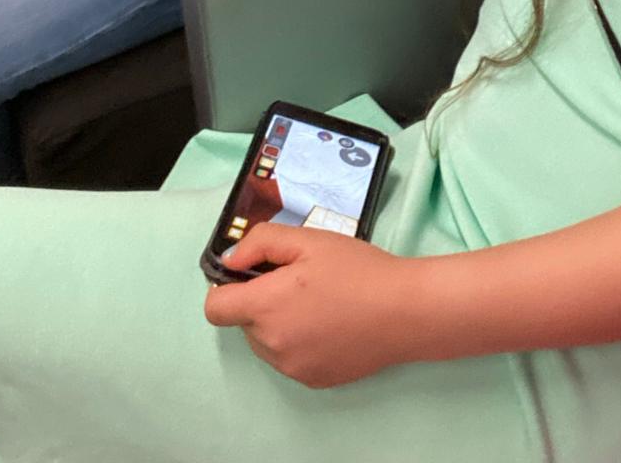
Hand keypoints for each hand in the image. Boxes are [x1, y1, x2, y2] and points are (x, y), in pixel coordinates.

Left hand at [203, 224, 419, 386]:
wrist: (404, 310)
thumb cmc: (357, 270)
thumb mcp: (308, 240)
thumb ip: (260, 243)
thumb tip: (231, 260)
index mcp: (266, 307)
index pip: (216, 308)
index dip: (227, 288)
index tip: (252, 275)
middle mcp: (272, 345)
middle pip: (244, 323)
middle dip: (260, 301)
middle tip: (298, 281)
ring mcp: (292, 367)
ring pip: (266, 342)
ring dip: (278, 323)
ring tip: (318, 301)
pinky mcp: (312, 380)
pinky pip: (289, 358)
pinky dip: (299, 342)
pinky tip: (330, 323)